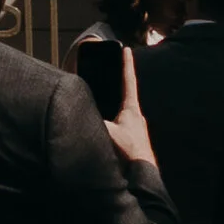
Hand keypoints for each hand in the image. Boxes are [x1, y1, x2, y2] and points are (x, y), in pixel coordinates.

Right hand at [104, 42, 155, 170]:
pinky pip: (122, 124)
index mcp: (131, 109)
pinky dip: (115, 120)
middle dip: (120, 84)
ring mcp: (136, 128)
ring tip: (107, 101)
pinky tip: (108, 127)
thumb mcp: (108, 133)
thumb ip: (95, 121)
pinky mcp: (133, 139)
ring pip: (124, 111)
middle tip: (115, 72)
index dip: (126, 64)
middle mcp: (136, 116)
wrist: (143, 174)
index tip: (127, 49)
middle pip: (127, 95)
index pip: (128, 81)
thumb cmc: (128, 151)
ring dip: (116, 105)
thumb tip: (79, 112)